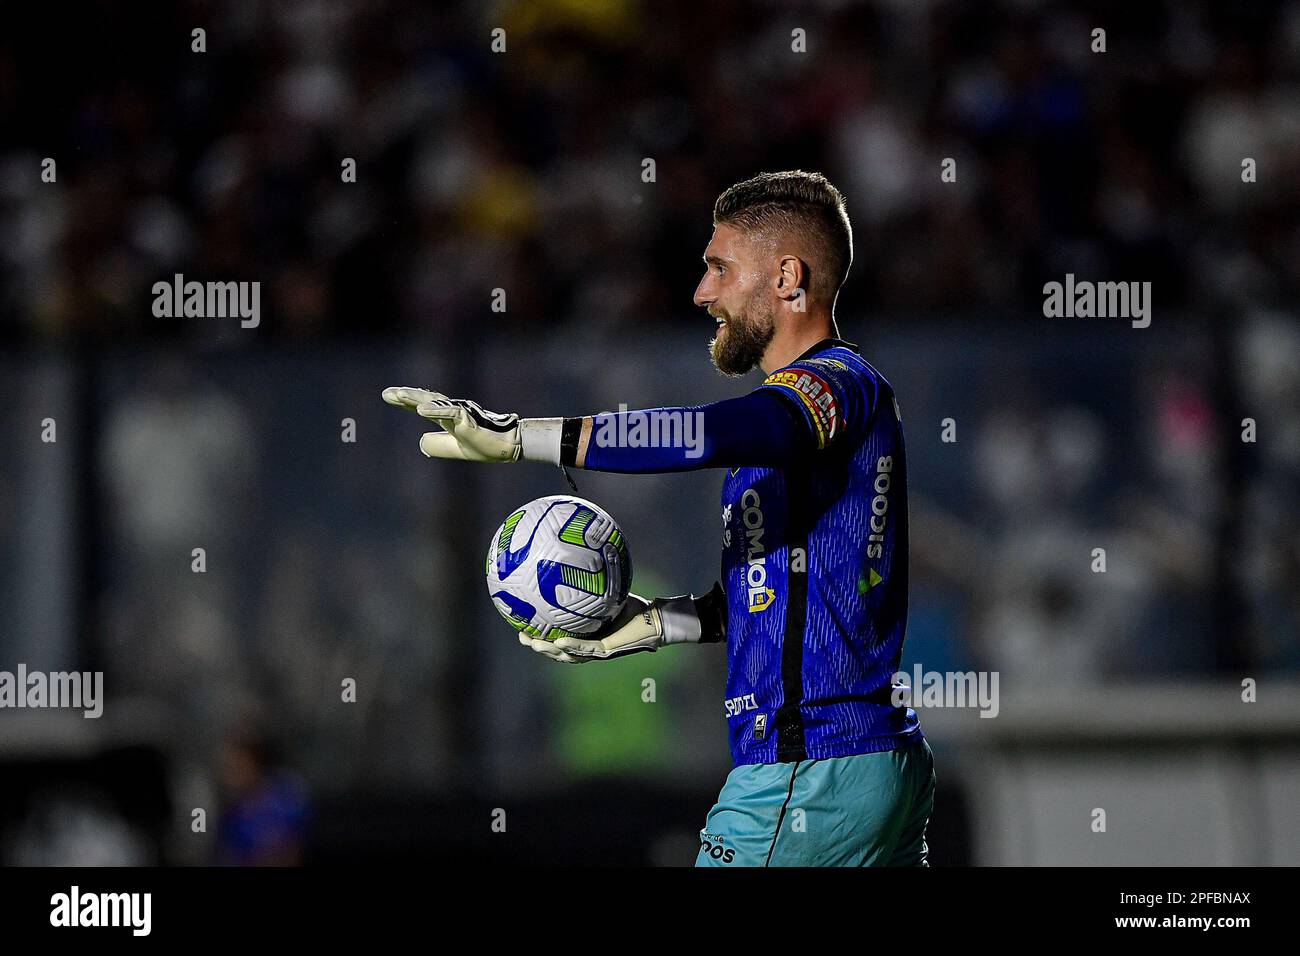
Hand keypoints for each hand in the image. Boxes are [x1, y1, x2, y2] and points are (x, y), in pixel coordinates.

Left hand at [382, 386, 521, 461]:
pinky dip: (434, 410)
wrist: (508, 448)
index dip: (406, 402)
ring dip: (416, 398)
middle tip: (386, 394)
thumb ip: (439, 445)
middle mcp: (453, 411)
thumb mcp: (455, 449)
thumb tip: (421, 442)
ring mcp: (461, 413)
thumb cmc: (486, 446)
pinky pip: (450, 413)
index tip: (389, 396)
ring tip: (398, 395)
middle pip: (426, 400)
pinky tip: (420, 410)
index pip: (424, 406)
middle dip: (406, 397)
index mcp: (449, 418)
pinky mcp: (469, 419)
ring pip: (435, 402)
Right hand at [520, 595, 663, 663]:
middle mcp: (591, 648)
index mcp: (588, 637)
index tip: (523, 627)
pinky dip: (572, 646)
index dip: (541, 637)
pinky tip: (559, 641)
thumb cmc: (637, 607)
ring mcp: (599, 651)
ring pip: (567, 655)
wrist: (657, 620)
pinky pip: (587, 649)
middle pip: (558, 652)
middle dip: (539, 646)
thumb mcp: (610, 593)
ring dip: (549, 651)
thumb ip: (596, 583)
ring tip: (533, 643)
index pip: (559, 641)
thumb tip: (584, 559)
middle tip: (521, 637)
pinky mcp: (609, 650)